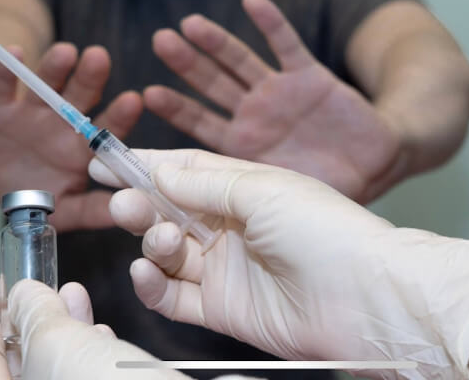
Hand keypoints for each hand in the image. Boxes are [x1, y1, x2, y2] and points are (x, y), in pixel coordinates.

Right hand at [0, 43, 141, 231]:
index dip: (120, 115)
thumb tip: (125, 214)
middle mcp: (62, 123)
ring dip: (54, 67)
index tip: (134, 100)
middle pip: (80, 97)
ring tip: (66, 52)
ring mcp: (30, 111)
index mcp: (83, 147)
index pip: (106, 128)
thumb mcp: (65, 209)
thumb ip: (92, 211)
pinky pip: (2, 85)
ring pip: (45, 85)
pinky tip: (13, 52)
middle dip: (90, 78)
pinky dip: (6, 69)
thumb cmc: (37, 193)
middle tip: (100, 58)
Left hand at [0, 274, 189, 379]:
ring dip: (59, 324)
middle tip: (24, 287)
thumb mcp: (57, 343)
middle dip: (23, 317)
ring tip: (70, 293)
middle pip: (14, 363)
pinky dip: (87, 346)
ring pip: (53, 366)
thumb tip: (26, 296)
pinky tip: (100, 328)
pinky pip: (84, 374)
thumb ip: (33, 314)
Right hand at [90, 149, 468, 378]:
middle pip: (170, 212)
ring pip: (168, 252)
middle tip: (122, 201)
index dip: (145, 165)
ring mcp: (227, 268)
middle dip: (140, 204)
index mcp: (245, 189)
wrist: (365, 297)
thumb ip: (205, 184)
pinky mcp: (224, 308)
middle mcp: (233, 227)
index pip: (185, 171)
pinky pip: (174, 296)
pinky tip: (147, 271)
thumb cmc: (326, 230)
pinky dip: (153, 285)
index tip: (104, 159)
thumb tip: (160, 172)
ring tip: (156, 238)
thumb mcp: (262, 189)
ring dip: (150, 241)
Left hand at [146, 0, 404, 202]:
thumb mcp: (278, 198)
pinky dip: (270, 23)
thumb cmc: (326, 190)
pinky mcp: (309, 76)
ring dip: (217, 42)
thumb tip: (173, 192)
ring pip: (241, 62)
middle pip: (213, 85)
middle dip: (188, 65)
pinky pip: (286, 44)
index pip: (200, 125)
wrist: (376, 167)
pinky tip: (251, 2)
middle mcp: (255, 116)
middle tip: (161, 41)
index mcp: (242, 148)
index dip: (177, 108)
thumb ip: (231, 191)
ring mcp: (279, 93)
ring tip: (191, 24)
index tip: (147, 93)